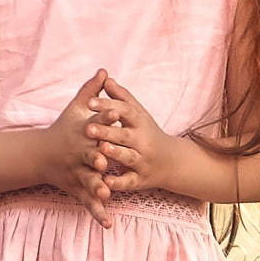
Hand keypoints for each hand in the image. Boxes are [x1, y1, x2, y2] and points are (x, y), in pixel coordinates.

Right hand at [37, 69, 120, 226]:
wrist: (40, 156)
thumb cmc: (61, 130)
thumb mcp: (74, 109)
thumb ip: (91, 91)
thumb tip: (105, 70)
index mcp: (81, 134)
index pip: (94, 125)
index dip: (104, 120)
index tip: (116, 114)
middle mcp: (79, 154)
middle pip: (89, 156)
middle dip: (95, 158)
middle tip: (104, 162)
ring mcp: (77, 173)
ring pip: (88, 181)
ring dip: (96, 187)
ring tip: (106, 193)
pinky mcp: (78, 189)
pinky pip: (89, 202)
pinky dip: (98, 213)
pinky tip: (109, 223)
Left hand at [84, 75, 172, 195]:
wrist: (172, 162)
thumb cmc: (148, 133)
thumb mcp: (138, 114)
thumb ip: (121, 98)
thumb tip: (106, 78)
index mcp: (140, 122)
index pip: (125, 111)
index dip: (108, 106)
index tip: (89, 102)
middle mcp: (143, 141)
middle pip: (125, 135)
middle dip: (107, 131)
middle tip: (87, 128)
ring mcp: (143, 161)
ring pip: (128, 157)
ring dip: (115, 153)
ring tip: (101, 149)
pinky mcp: (141, 179)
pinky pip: (129, 181)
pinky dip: (118, 182)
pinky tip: (106, 182)